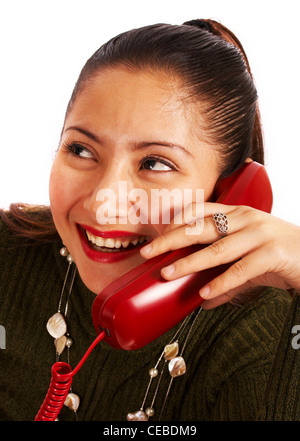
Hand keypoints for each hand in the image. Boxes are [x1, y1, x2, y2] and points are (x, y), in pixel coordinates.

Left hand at [140, 203, 299, 308]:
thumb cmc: (280, 255)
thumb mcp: (249, 258)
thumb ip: (225, 276)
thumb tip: (203, 299)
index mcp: (237, 213)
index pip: (200, 210)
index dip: (176, 220)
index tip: (157, 235)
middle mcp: (246, 219)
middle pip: (200, 227)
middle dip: (170, 240)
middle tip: (148, 252)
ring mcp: (259, 234)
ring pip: (216, 249)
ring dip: (188, 263)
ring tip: (168, 274)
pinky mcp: (272, 253)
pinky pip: (240, 269)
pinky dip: (221, 283)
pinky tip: (205, 294)